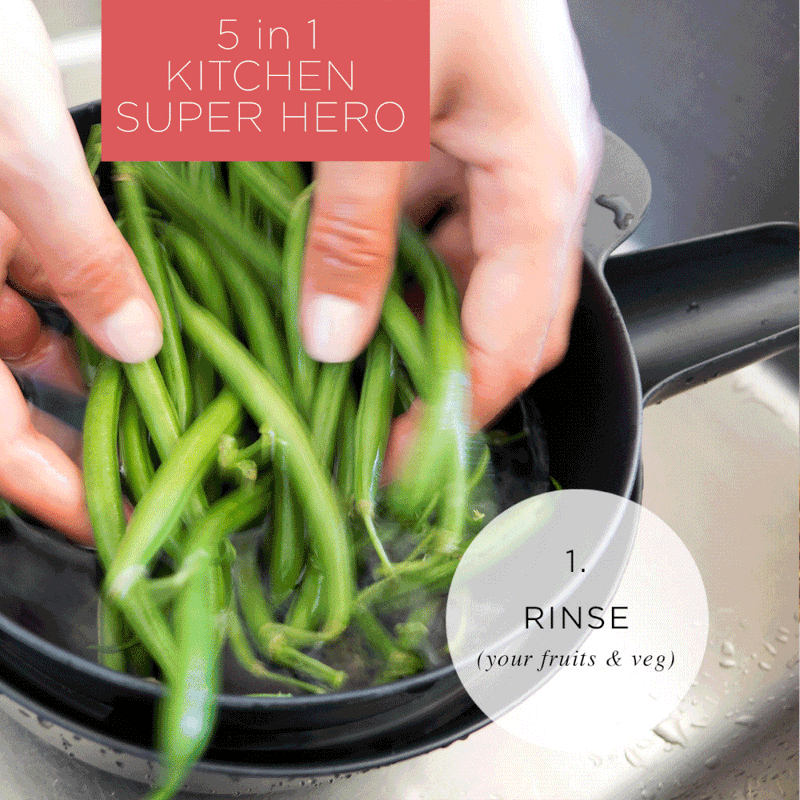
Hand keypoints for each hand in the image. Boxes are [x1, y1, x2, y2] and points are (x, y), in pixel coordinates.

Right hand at [0, 0, 161, 541]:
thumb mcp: (11, 149)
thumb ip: (76, 252)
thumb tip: (134, 340)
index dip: (53, 492)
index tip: (115, 522)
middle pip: (6, 395)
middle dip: (77, 429)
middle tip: (153, 454)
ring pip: (20, 333)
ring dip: (85, 361)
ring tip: (159, 383)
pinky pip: (26, 275)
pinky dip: (73, 295)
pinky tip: (123, 298)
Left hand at [299, 0, 602, 471]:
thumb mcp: (370, 101)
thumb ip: (354, 229)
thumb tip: (337, 334)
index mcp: (539, 178)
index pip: (517, 339)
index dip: (461, 410)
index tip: (403, 460)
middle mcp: (528, 178)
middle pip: (495, 317)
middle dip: (434, 373)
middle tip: (369, 417)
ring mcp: (490, 158)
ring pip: (456, 278)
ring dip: (402, 319)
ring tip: (345, 356)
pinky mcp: (450, 140)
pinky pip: (427, 229)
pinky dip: (384, 264)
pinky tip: (338, 273)